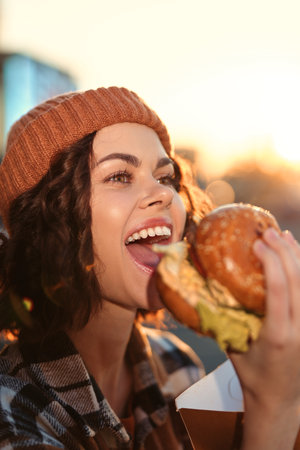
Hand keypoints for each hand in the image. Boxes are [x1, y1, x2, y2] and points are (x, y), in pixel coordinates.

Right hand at [230, 228, 299, 449]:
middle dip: (283, 252)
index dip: (271, 262)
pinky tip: (295, 253)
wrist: (281, 401)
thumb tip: (204, 290)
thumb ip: (223, 320)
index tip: (257, 243)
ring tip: (281, 234)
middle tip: (267, 232)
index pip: (280, 290)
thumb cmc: (252, 376)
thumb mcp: (232, 348)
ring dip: (296, 256)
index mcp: (278, 336)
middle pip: (298, 281)